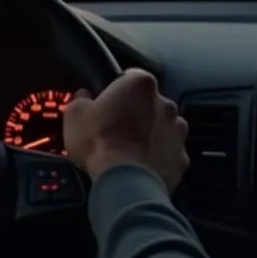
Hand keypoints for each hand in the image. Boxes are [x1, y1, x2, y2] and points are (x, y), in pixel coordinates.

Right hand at [63, 69, 188, 189]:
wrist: (124, 182)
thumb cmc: (100, 142)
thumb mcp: (75, 113)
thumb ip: (81, 98)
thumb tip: (84, 96)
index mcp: (141, 85)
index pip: (130, 76)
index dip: (116, 88)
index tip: (106, 101)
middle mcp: (165, 104)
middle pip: (149, 102)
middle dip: (135, 112)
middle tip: (115, 128)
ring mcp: (177, 132)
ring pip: (163, 127)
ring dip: (149, 134)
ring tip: (128, 149)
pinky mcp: (181, 158)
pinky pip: (169, 153)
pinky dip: (158, 157)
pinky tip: (141, 166)